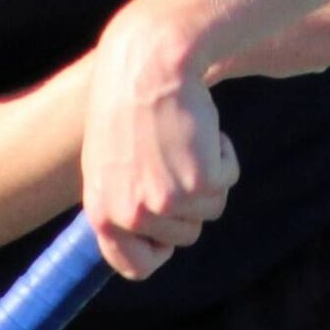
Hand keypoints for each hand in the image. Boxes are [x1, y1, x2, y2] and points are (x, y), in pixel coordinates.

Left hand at [81, 18, 239, 279]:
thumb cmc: (126, 104)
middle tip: (172, 154)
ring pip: (210, 210)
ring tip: (182, 137)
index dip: (158, 248)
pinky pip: (227, 181)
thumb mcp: (109, 162)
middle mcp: (131, 215)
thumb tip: (152, 235)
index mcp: (101, 214)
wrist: (147, 63)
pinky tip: (201, 128)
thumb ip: (124, 201)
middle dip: (189, 200)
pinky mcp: (199, 182)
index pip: (134, 267)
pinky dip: (224, 155)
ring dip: (207, 175)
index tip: (167, 224)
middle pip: (184, 236)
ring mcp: (166, 202)